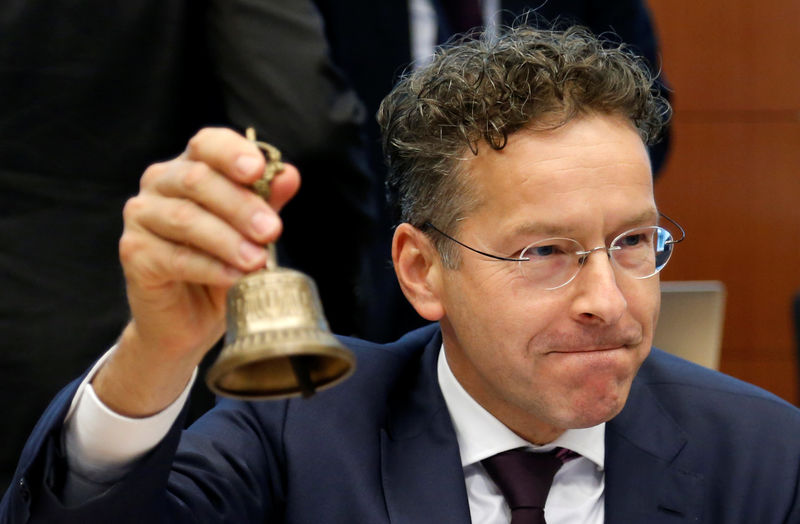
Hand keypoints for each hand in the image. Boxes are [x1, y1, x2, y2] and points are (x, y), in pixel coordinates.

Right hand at [94, 128, 299, 415]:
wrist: (189, 320)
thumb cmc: (222, 266)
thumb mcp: (252, 233)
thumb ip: (267, 202)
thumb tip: (289, 175)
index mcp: (190, 166)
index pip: (207, 144)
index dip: (232, 152)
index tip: (258, 169)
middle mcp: (160, 183)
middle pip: (198, 180)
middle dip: (240, 205)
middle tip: (271, 230)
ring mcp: (142, 216)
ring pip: (186, 218)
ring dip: (228, 240)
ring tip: (258, 261)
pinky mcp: (135, 253)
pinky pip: (175, 257)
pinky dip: (210, 267)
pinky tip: (235, 277)